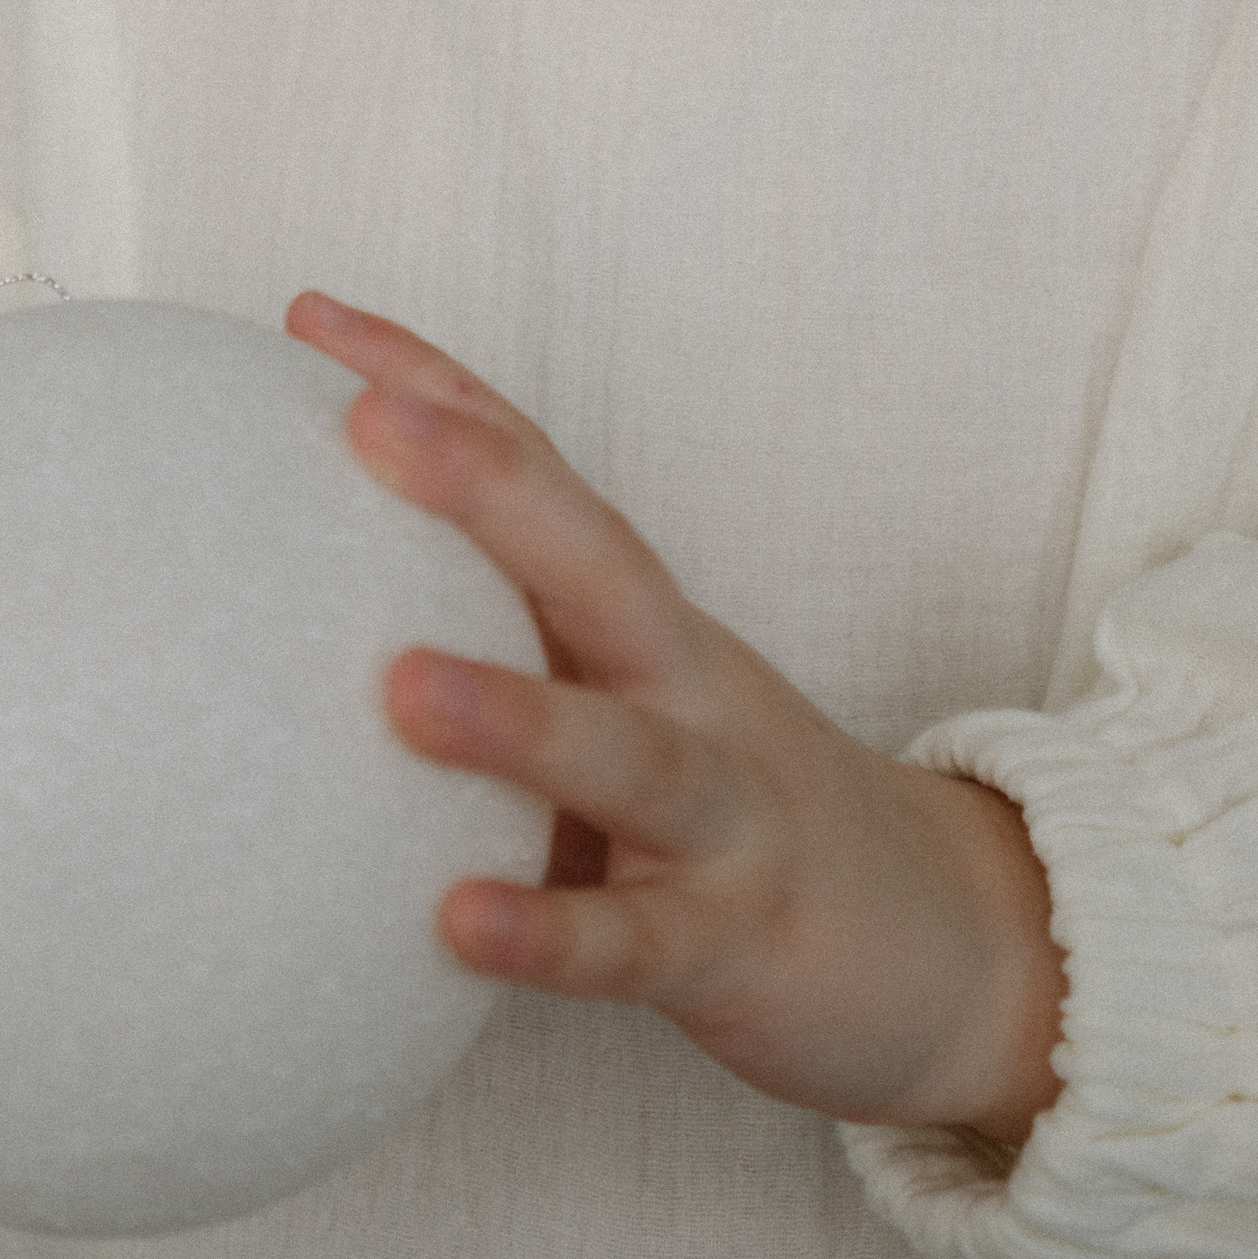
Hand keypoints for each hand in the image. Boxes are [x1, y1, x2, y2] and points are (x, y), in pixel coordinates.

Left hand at [288, 291, 1065, 1147]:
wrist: (951, 940)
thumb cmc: (732, 811)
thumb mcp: (629, 703)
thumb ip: (512, 652)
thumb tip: (306, 620)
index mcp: (642, 620)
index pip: (538, 471)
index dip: (433, 388)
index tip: (309, 316)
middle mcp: (684, 685)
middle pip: (593, 561)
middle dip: (485, 483)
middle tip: (366, 422)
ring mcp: (721, 810)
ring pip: (622, 749)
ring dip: (515, 715)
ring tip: (398, 688)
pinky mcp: (731, 943)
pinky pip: (632, 940)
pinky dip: (550, 930)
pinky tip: (455, 921)